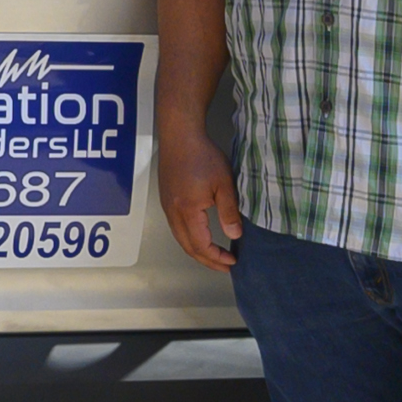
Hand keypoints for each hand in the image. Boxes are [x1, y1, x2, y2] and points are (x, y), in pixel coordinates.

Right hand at [158, 130, 243, 271]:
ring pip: (180, 239)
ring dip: (197, 251)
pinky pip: (177, 228)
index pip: (201, 245)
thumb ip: (229, 211)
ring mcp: (167, 207)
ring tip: (215, 254)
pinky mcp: (166, 200)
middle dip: (206, 260)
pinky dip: (190, 239)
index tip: (232, 261)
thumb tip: (235, 235)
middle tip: (224, 265)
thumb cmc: (202, 156)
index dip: (216, 257)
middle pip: (188, 247)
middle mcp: (173, 213)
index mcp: (188, 211)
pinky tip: (201, 236)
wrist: (180, 136)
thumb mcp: (223, 184)